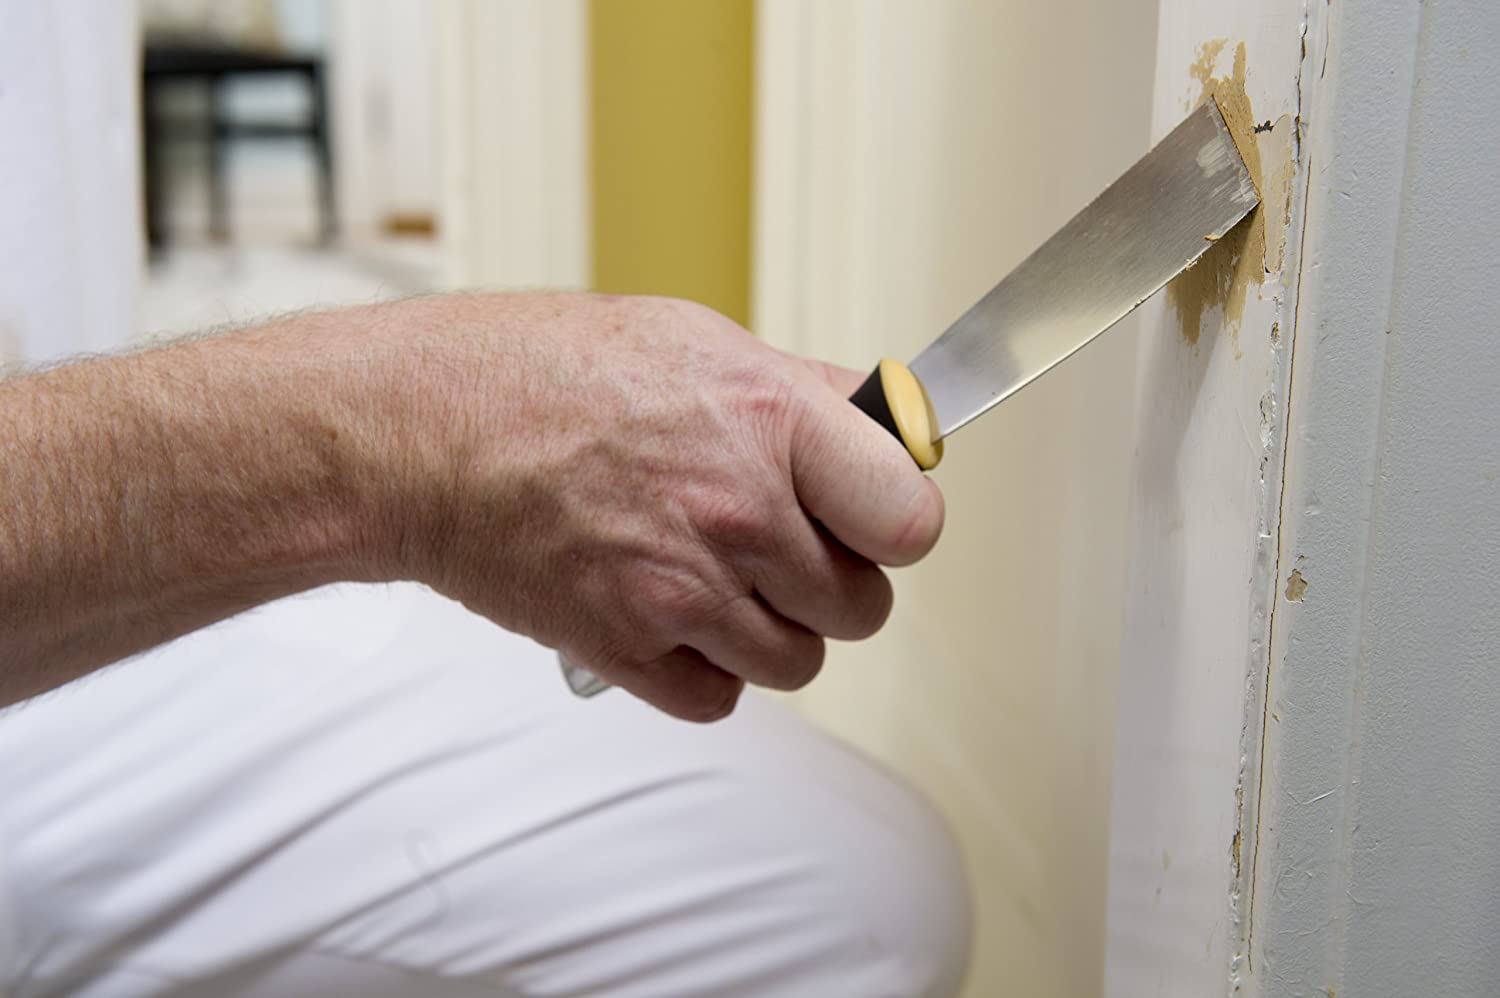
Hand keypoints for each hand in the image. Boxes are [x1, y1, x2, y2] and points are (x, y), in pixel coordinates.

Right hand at [379, 293, 944, 720]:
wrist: (419, 432)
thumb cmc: (539, 373)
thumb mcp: (696, 340)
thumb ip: (808, 393)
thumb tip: (893, 428)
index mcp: (769, 422)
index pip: (912, 520)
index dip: (897, 522)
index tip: (874, 515)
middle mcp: (736, 513)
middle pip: (863, 605)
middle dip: (832, 580)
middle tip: (780, 542)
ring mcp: (681, 590)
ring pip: (800, 662)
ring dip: (772, 630)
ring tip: (717, 575)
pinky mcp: (626, 647)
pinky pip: (721, 697)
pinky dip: (707, 670)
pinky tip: (672, 612)